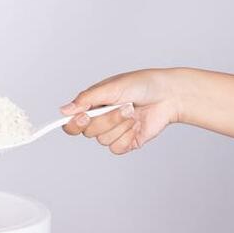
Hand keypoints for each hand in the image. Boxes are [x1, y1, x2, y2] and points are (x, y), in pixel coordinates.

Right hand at [61, 68, 183, 154]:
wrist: (169, 95)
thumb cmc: (143, 84)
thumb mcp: (112, 87)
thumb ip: (86, 99)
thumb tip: (64, 110)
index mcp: (93, 106)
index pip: (72, 124)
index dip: (75, 125)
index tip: (84, 117)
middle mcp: (100, 120)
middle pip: (88, 133)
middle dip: (107, 119)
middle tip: (124, 106)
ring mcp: (113, 133)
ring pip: (103, 141)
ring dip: (120, 125)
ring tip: (134, 112)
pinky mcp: (125, 143)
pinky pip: (117, 148)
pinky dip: (128, 136)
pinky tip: (137, 124)